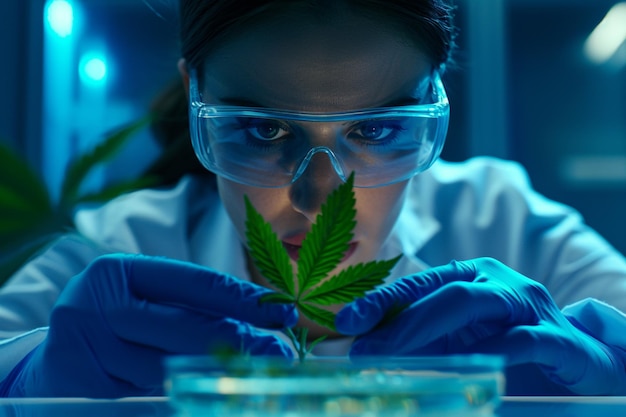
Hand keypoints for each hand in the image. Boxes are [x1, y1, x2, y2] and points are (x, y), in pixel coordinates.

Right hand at [1, 254, 296, 397]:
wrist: (50, 363)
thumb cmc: (114, 325)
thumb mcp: (145, 303)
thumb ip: (193, 310)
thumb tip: (263, 324)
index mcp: (117, 272)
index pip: (195, 283)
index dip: (244, 299)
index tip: (283, 312)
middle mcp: (96, 305)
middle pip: (184, 327)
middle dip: (240, 341)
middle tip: (280, 353)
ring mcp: (84, 349)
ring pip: (168, 369)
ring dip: (216, 375)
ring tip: (254, 376)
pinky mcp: (81, 388)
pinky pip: (146, 397)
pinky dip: (181, 398)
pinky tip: (208, 397)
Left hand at [335, 257, 625, 394]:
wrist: (581, 364)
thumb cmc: (510, 350)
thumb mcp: (459, 343)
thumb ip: (420, 342)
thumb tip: (366, 348)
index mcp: (470, 278)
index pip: (417, 284)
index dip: (378, 301)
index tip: (344, 322)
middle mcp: (497, 282)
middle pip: (440, 291)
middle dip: (395, 320)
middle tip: (360, 349)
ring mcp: (528, 305)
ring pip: (470, 303)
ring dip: (422, 330)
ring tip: (389, 356)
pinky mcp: (558, 337)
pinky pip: (518, 340)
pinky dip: (485, 352)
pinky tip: (460, 367)